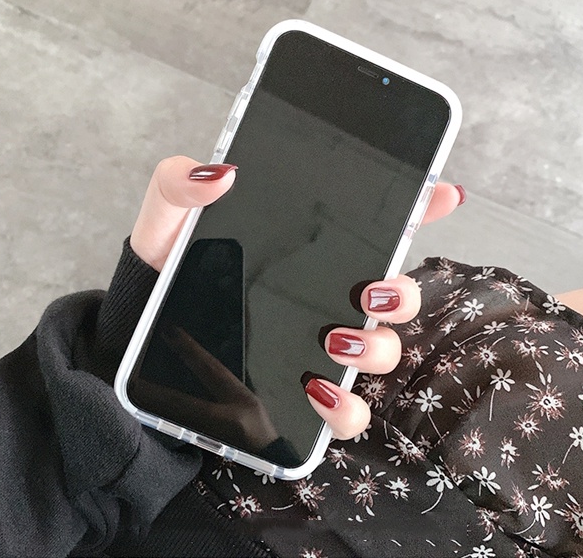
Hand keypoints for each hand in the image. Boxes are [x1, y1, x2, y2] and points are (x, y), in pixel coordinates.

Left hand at [130, 156, 463, 440]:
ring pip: (382, 352)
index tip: (442, 192)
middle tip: (369, 293)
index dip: (420, 207)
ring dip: (375, 348)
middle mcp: (324, 297)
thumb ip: (180, 186)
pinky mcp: (301, 394)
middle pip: (397, 295)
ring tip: (336, 341)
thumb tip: (221, 172)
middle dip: (402, 295)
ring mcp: (318, 347)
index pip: (376, 226)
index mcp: (307, 251)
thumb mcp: (166, 221)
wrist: (140, 333)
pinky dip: (344, 409)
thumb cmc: (164, 272)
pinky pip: (345, 411)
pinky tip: (315, 391)